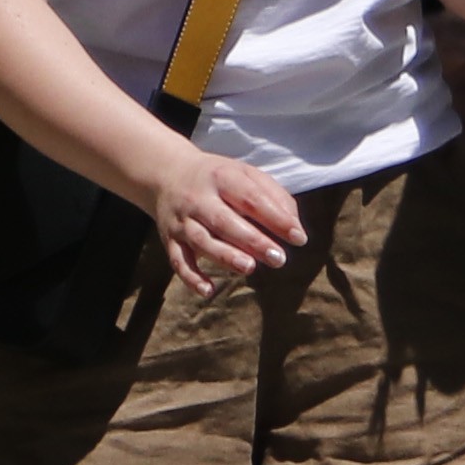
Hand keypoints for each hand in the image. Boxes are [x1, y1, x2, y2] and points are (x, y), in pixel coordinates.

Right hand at [145, 136, 307, 292]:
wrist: (166, 174)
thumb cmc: (218, 179)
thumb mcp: (245, 174)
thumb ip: (273, 196)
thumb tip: (294, 227)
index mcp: (221, 178)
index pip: (251, 198)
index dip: (275, 218)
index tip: (298, 237)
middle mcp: (198, 198)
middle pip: (224, 221)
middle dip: (253, 241)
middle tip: (279, 258)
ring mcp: (182, 220)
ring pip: (201, 241)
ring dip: (225, 256)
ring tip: (249, 267)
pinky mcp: (170, 239)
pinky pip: (178, 261)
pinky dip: (191, 277)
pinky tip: (209, 290)